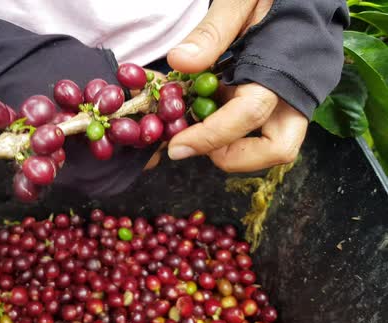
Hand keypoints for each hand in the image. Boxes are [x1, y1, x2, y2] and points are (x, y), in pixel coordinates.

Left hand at [165, 0, 307, 171]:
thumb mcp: (240, 0)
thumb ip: (212, 32)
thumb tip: (180, 61)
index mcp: (285, 67)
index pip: (249, 115)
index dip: (211, 136)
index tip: (178, 146)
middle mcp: (296, 91)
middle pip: (277, 148)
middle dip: (232, 156)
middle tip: (193, 144)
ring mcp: (293, 98)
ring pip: (271, 143)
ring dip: (232, 146)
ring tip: (196, 124)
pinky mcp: (284, 100)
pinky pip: (261, 128)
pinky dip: (231, 130)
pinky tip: (207, 110)